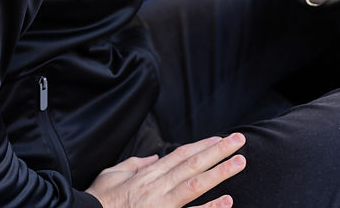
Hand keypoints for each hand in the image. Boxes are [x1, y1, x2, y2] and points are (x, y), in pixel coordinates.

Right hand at [84, 133, 245, 207]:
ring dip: (220, 172)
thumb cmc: (99, 199)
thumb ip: (135, 164)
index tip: (220, 139)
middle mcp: (157, 185)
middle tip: (240, 141)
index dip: (202, 146)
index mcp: (147, 174)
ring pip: (196, 184)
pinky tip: (227, 200)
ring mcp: (162, 204)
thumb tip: (154, 156)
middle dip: (218, 151)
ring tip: (240, 162)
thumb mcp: (113, 174)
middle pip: (193, 164)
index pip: (180, 155)